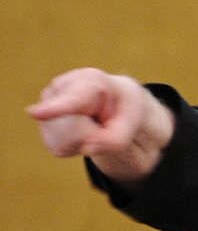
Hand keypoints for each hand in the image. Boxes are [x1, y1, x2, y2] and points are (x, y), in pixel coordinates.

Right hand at [27, 68, 173, 179]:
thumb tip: (87, 148)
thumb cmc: (123, 111)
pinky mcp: (42, 119)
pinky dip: (72, 146)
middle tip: (102, 124)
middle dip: (90, 137)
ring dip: (81, 142)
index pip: (72, 100)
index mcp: (90, 81)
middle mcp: (61, 87)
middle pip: (71, 130)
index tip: (34, 113)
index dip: (54, 108)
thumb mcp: (131, 125)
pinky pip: (56, 146)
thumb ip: (116, 140)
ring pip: (60, 140)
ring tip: (91, 126)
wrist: (114, 103)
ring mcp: (47, 102)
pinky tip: (80, 131)